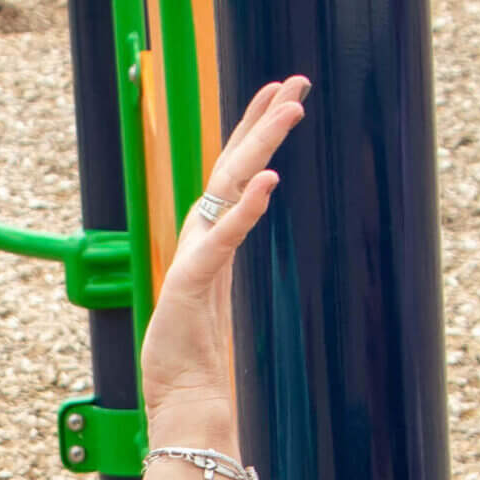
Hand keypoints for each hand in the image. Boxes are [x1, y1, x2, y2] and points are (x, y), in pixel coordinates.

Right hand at [138, 76, 308, 430]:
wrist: (182, 398)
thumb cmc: (194, 356)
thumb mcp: (213, 294)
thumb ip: (221, 259)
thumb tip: (234, 234)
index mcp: (210, 239)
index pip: (236, 172)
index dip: (256, 130)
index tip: (282, 94)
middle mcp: (202, 238)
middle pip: (233, 164)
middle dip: (265, 120)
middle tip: (297, 80)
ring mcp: (196, 257)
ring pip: (229, 187)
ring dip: (261, 146)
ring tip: (291, 110)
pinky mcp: (193, 283)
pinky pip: (223, 239)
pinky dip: (245, 209)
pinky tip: (268, 182)